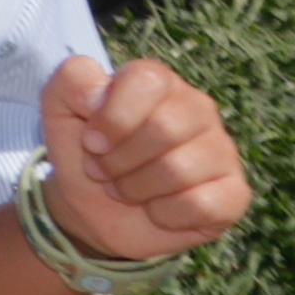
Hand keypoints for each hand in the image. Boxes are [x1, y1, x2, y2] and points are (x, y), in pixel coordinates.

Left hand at [33, 55, 247, 272]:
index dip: (112, 117)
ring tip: (127, 188)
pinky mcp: (235, 193)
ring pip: (180, 169)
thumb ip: (72, 81)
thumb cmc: (84, 151)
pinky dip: (165, 214)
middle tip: (104, 170)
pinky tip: (158, 209)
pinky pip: (202, 204)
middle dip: (119, 159)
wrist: (93, 208)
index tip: (91, 141)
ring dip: (136, 188)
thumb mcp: (59, 108)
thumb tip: (99, 95)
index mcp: (159, 81)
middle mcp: (199, 109)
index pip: (147, 80)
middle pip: (165, 128)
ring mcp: (223, 151)